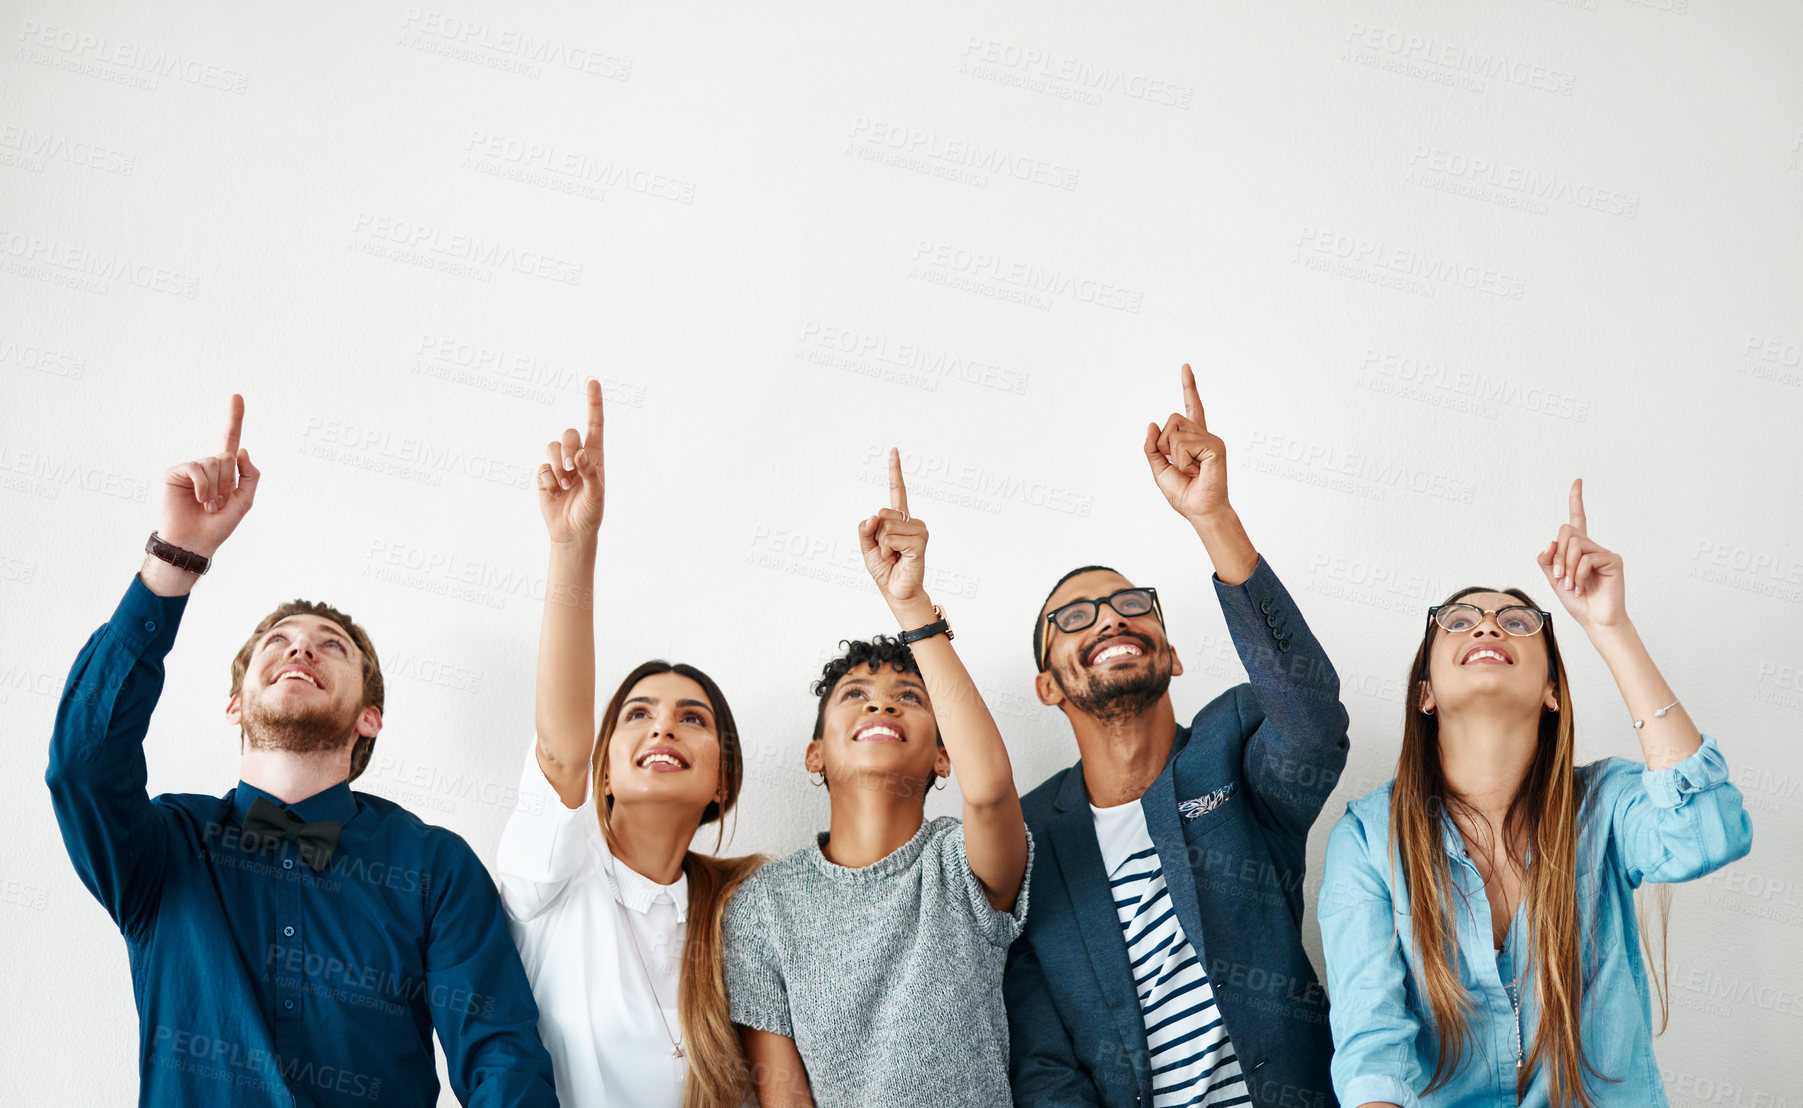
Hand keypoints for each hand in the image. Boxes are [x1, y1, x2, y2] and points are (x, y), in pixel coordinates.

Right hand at [158, 394, 259, 556]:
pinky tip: (198, 499)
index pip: (230, 440)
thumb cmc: (218, 525)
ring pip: (213, 462)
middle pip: (227, 456)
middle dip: (227, 482)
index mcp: (224, 471)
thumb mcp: (244, 501)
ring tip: (207, 505)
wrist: (194, 542)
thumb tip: (242, 450)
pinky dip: (202, 485)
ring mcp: (190, 469)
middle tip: (217, 503)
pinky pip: (196, 468)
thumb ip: (250, 475)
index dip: (234, 418)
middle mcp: (207, 466)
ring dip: (215, 488)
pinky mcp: (175, 473)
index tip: (237, 395)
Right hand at [537, 379, 605, 543]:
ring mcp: (559, 464)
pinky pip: (542, 468)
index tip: (593, 382)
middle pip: (568, 433)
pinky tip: (556, 494)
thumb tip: (581, 455)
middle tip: (572, 467)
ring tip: (565, 485)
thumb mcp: (597, 494)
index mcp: (595, 455)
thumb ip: (591, 473)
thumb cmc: (590, 512)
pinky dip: (549, 482)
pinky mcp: (544, 475)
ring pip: (552, 447)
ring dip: (558, 466)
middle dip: (568, 447)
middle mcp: (577, 455)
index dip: (593, 403)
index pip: (595, 424)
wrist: (572, 532)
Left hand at [857, 448, 928, 606]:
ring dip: (883, 545)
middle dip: (877, 534)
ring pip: (886, 526)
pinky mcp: (920, 541)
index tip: (893, 450)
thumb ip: (865, 530)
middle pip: (882, 513)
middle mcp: (911, 521)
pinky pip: (892, 538)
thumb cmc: (884, 569)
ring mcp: (918, 530)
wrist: (897, 591)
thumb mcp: (867, 548)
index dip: (895, 470)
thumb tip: (873, 516)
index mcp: (899, 519)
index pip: (897, 490)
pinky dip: (889, 550)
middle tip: (888, 551)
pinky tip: (900, 558)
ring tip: (895, 556)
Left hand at [1143, 363, 1229, 522]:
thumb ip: (1152, 447)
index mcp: (1193, 439)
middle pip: (1172, 419)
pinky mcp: (1215, 446)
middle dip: (1164, 444)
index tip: (1185, 366)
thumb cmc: (1184, 494)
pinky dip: (1182, 461)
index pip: (1191, 408)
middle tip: (1180, 466)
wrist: (1200, 511)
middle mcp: (1204, 434)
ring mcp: (1211, 439)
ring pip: (1174, 431)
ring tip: (1189, 470)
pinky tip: (1196, 471)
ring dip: (1173, 456)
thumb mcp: (1159, 470)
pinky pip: (1183, 444)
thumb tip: (1152, 423)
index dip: (1189, 387)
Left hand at [1535, 478, 1625, 629]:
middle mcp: (1591, 547)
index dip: (1577, 500)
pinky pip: (1587, 558)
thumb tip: (1550, 543)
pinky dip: (1578, 574)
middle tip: (1560, 578)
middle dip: (1557, 555)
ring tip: (1571, 586)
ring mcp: (1603, 552)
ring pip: (1574, 544)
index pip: (1577, 519)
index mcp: (1578, 549)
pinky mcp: (1613, 560)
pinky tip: (1581, 587)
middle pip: (1567, 531)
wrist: (1595, 620)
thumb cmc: (1577, 601)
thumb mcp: (1554, 579)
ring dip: (1567, 568)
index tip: (1578, 480)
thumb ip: (1548, 560)